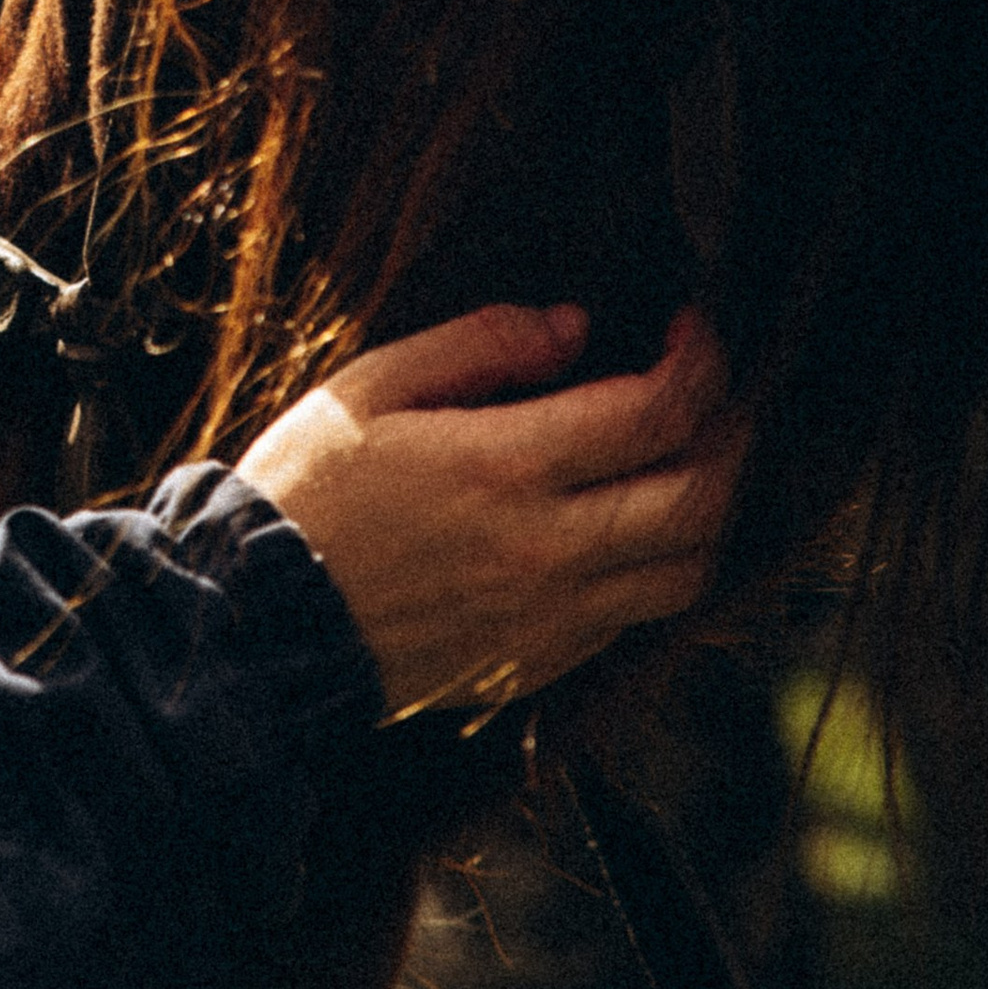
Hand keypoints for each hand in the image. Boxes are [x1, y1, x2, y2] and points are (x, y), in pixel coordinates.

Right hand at [235, 302, 742, 719]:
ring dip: (711, 507)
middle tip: (716, 392)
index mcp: (503, 468)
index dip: (698, 363)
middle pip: (699, 496)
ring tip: (692, 460)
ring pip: (688, 568)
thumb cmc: (305, 489)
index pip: (655, 414)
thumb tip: (575, 328)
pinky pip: (638, 615)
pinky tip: (634, 522)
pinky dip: (661, 562)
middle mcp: (545, 550)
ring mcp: (548, 616)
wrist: (257, 622)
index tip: (693, 329)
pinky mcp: (537, 661)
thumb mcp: (371, 386)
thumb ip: (480, 345)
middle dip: (730, 432)